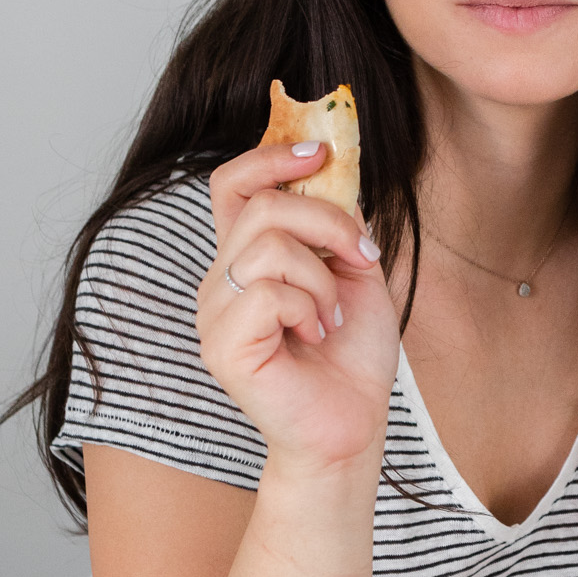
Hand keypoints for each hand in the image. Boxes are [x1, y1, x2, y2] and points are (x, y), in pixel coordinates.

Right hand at [196, 141, 398, 472]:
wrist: (353, 425)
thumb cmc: (352, 356)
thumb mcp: (357, 273)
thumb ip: (340, 224)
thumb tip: (334, 171)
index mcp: (247, 258)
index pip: (234, 185)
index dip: (271, 156)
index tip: (320, 151)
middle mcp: (221, 279)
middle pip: (262, 205)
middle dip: (328, 222)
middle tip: (362, 260)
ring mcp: (215, 312)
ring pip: (269, 246)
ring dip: (322, 278)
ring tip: (332, 317)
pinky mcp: (222, 345)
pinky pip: (268, 292)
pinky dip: (309, 309)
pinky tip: (316, 337)